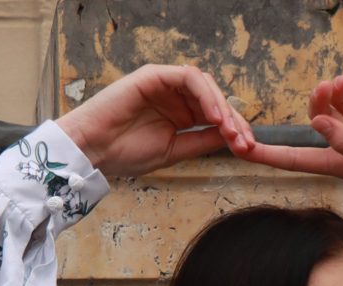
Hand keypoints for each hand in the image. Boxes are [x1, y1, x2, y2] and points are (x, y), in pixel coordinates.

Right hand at [55, 65, 257, 179]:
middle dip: (234, 120)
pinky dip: (205, 94)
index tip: (249, 149)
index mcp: (179, 115)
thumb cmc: (125, 153)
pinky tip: (213, 116)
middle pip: (214, 99)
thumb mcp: (174, 151)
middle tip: (246, 142)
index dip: (234, 130)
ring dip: (222, 107)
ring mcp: (164, 84)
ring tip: (231, 131)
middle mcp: (174, 96)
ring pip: (205, 85)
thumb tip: (230, 139)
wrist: (94, 151)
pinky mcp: (155, 75)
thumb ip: (201, 141)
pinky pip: (188, 77)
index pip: (214, 116)